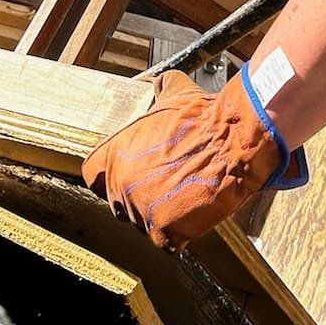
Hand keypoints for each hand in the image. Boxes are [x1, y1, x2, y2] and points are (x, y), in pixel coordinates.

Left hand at [82, 66, 307, 250]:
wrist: (232, 142)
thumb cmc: (204, 118)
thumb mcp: (173, 93)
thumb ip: (157, 89)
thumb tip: (156, 83)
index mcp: (114, 156)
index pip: (93, 176)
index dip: (111, 177)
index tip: (128, 176)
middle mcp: (120, 185)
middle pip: (119, 203)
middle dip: (140, 197)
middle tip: (166, 188)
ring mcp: (141, 212)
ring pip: (143, 223)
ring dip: (161, 215)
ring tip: (186, 198)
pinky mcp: (164, 233)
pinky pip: (167, 241)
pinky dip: (180, 232)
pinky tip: (194, 214)